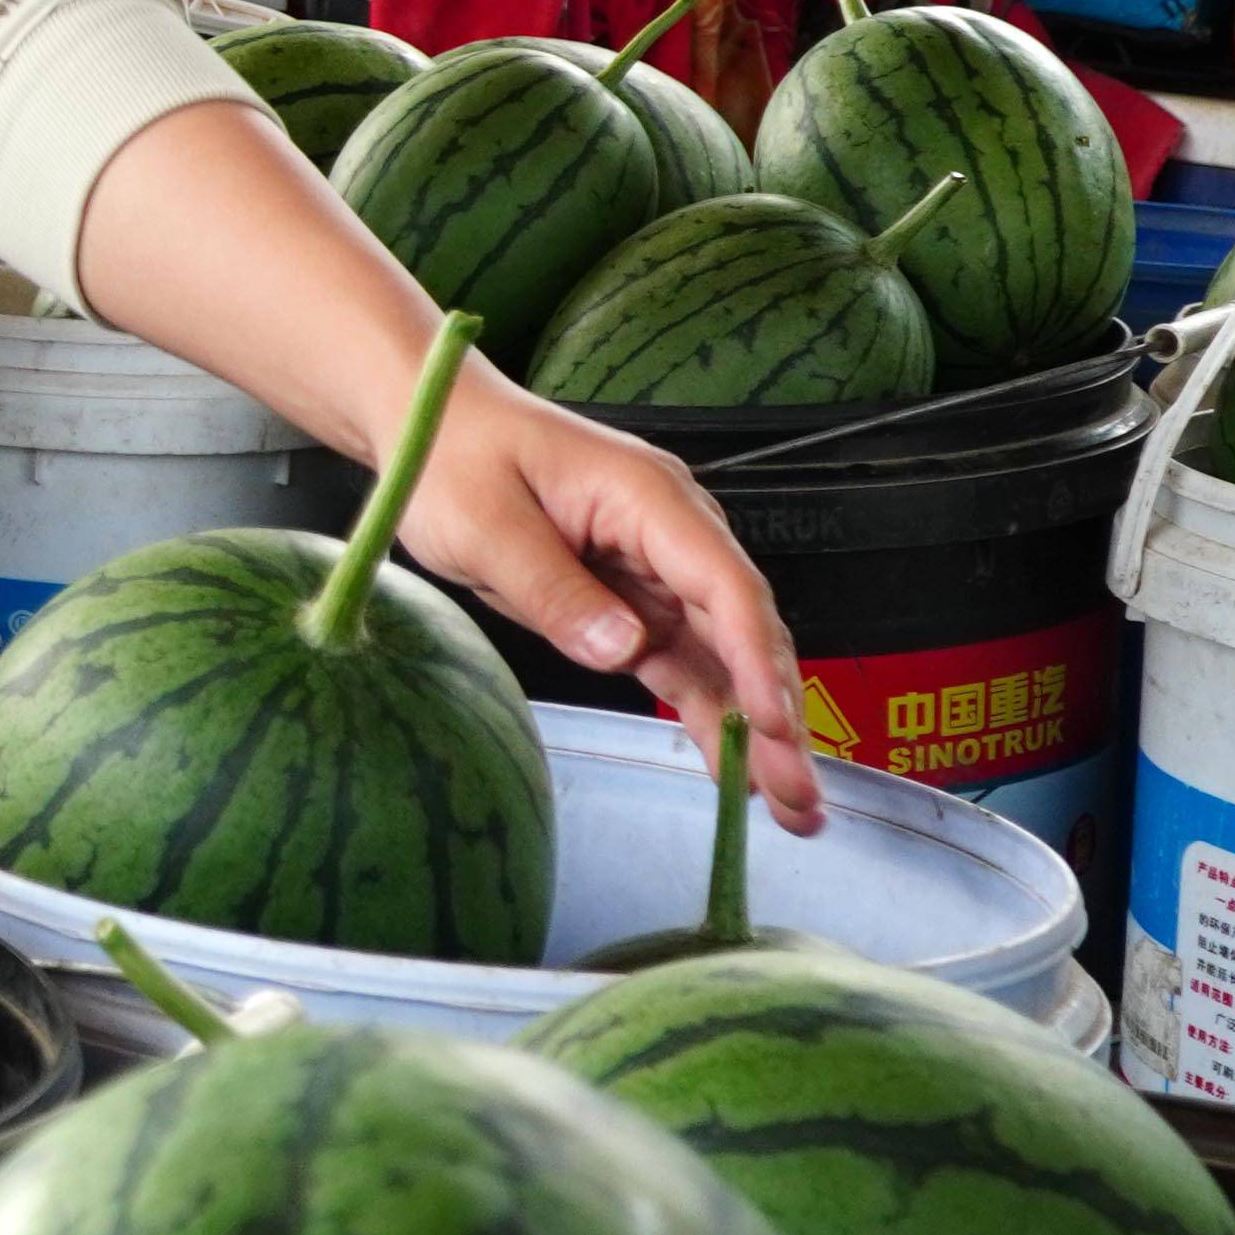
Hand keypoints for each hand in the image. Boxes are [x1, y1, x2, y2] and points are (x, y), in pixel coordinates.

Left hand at [401, 361, 827, 834]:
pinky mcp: (632, 601)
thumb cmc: (455, 456)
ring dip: (753, 729)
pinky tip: (735, 768)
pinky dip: (708, 712)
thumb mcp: (487, 524)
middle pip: (741, 630)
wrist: (432, 428)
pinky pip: (681, 663)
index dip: (756, 658)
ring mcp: (657, 569)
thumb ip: (554, 589)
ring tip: (790, 806)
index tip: (775, 724)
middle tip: (802, 796)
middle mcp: (672, 533)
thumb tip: (622, 650)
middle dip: (777, 715)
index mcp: (649, 498)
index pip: (724, 583)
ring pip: (722, 657)